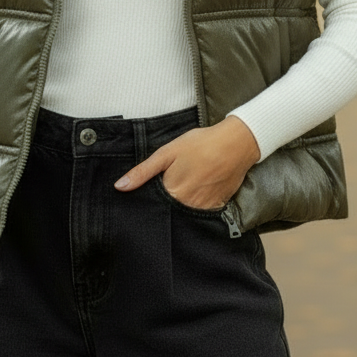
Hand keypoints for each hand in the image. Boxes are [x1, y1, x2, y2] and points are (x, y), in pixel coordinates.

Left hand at [114, 116, 260, 208]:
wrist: (237, 143)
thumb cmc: (200, 144)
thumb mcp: (167, 153)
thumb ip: (143, 172)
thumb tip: (119, 187)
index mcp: (172, 192)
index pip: (153, 205)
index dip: (150, 197)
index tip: (153, 189)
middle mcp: (187, 206)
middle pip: (169, 211)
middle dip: (166, 202)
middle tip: (174, 181)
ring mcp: (204, 209)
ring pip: (184, 213)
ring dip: (182, 203)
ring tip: (188, 182)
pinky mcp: (217, 207)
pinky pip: (201, 212)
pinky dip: (197, 203)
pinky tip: (200, 187)